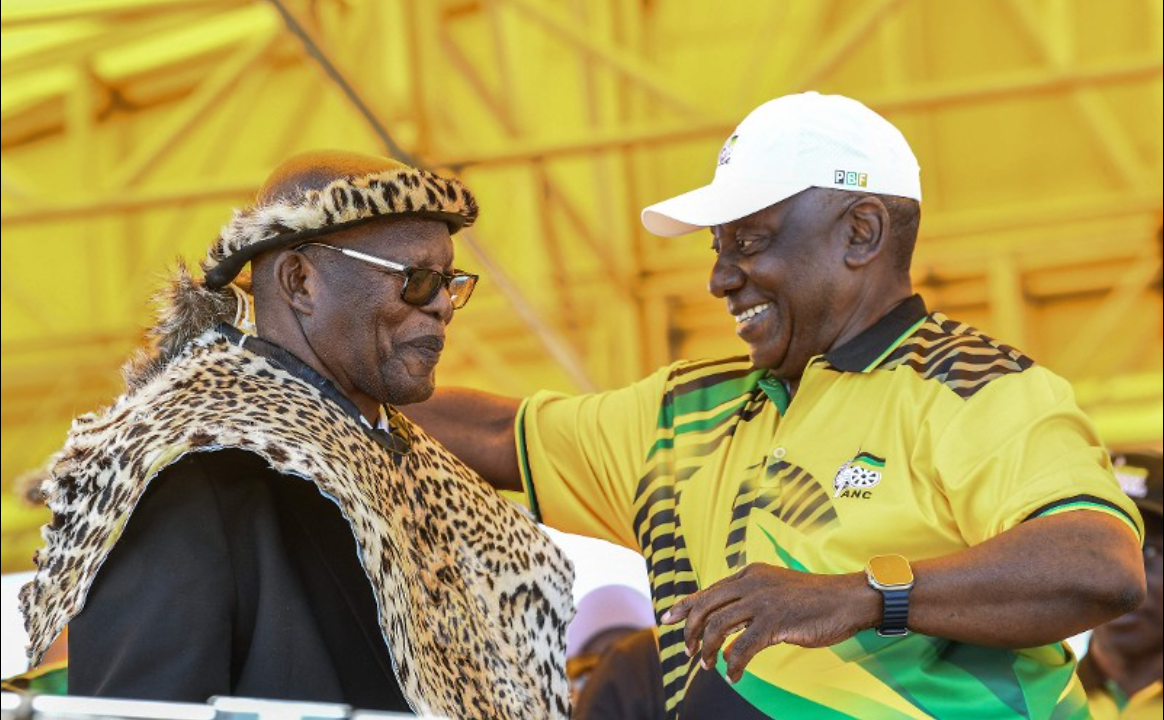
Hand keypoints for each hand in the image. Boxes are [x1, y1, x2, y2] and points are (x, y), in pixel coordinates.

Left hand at [660, 563, 879, 682]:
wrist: (847, 599)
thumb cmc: (813, 599)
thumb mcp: (775, 590)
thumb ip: (750, 600)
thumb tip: (726, 625)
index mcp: (749, 574)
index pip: (708, 590)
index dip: (684, 606)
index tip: (666, 619)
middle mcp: (751, 583)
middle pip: (706, 607)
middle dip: (691, 632)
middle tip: (689, 652)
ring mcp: (762, 601)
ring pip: (719, 627)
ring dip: (709, 651)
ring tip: (709, 666)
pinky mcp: (775, 621)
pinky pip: (742, 647)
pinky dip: (733, 664)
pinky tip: (734, 676)